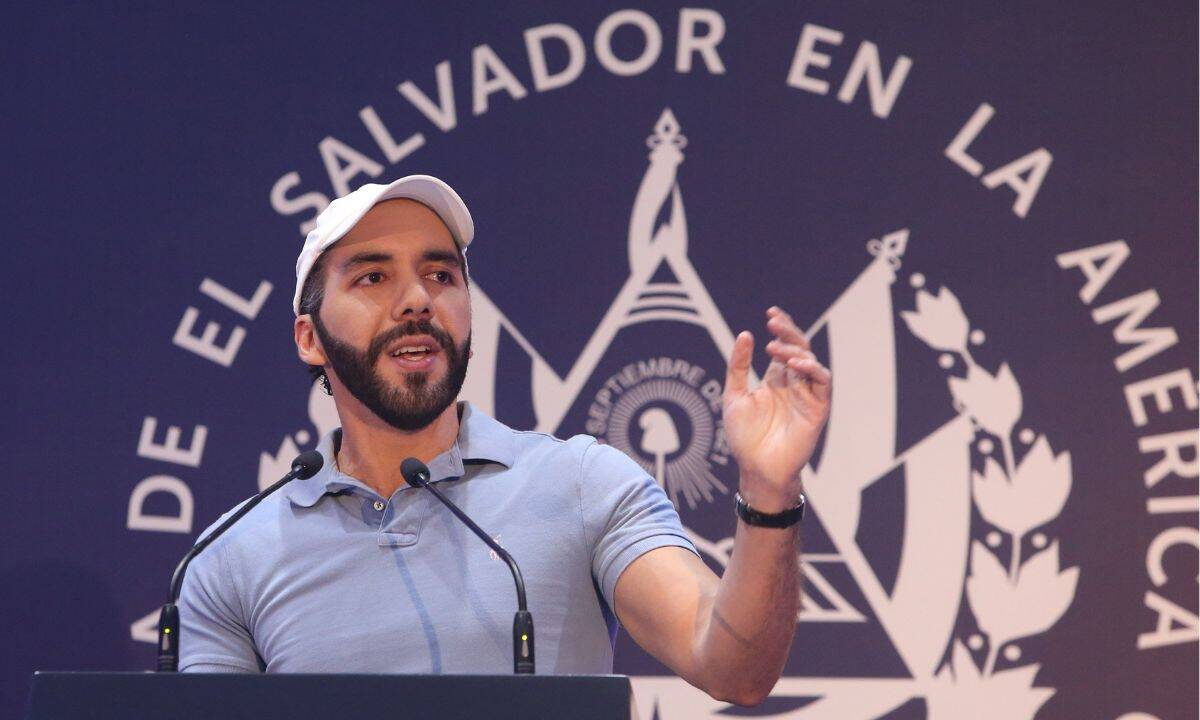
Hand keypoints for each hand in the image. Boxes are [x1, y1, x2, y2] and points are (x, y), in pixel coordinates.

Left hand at [723, 307, 831, 511]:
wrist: (756, 468)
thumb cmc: (744, 437)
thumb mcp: (734, 396)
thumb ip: (739, 366)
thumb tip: (745, 334)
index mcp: (776, 380)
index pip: (783, 347)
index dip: (782, 328)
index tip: (771, 313)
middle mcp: (794, 384)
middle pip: (799, 349)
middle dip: (789, 332)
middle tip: (774, 321)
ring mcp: (807, 395)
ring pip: (811, 362)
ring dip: (796, 350)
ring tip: (777, 347)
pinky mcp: (817, 409)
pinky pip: (822, 382)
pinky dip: (812, 369)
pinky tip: (796, 364)